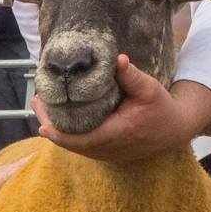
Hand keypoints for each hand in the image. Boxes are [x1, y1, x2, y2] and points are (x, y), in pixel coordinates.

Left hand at [31, 54, 210, 161]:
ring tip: (41, 108)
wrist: (174, 129)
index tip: (42, 124)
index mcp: (116, 134)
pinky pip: (82, 146)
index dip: (58, 134)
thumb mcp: (150, 89)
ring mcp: (108, 153)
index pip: (80, 140)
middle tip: (36, 103)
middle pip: (71, 143)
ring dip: (57, 130)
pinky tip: (58, 119)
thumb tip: (118, 59)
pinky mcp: (108, 152)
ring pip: (75, 146)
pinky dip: (68, 134)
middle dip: (50, 126)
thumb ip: (132, 76)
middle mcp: (109, 148)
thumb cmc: (161, 108)